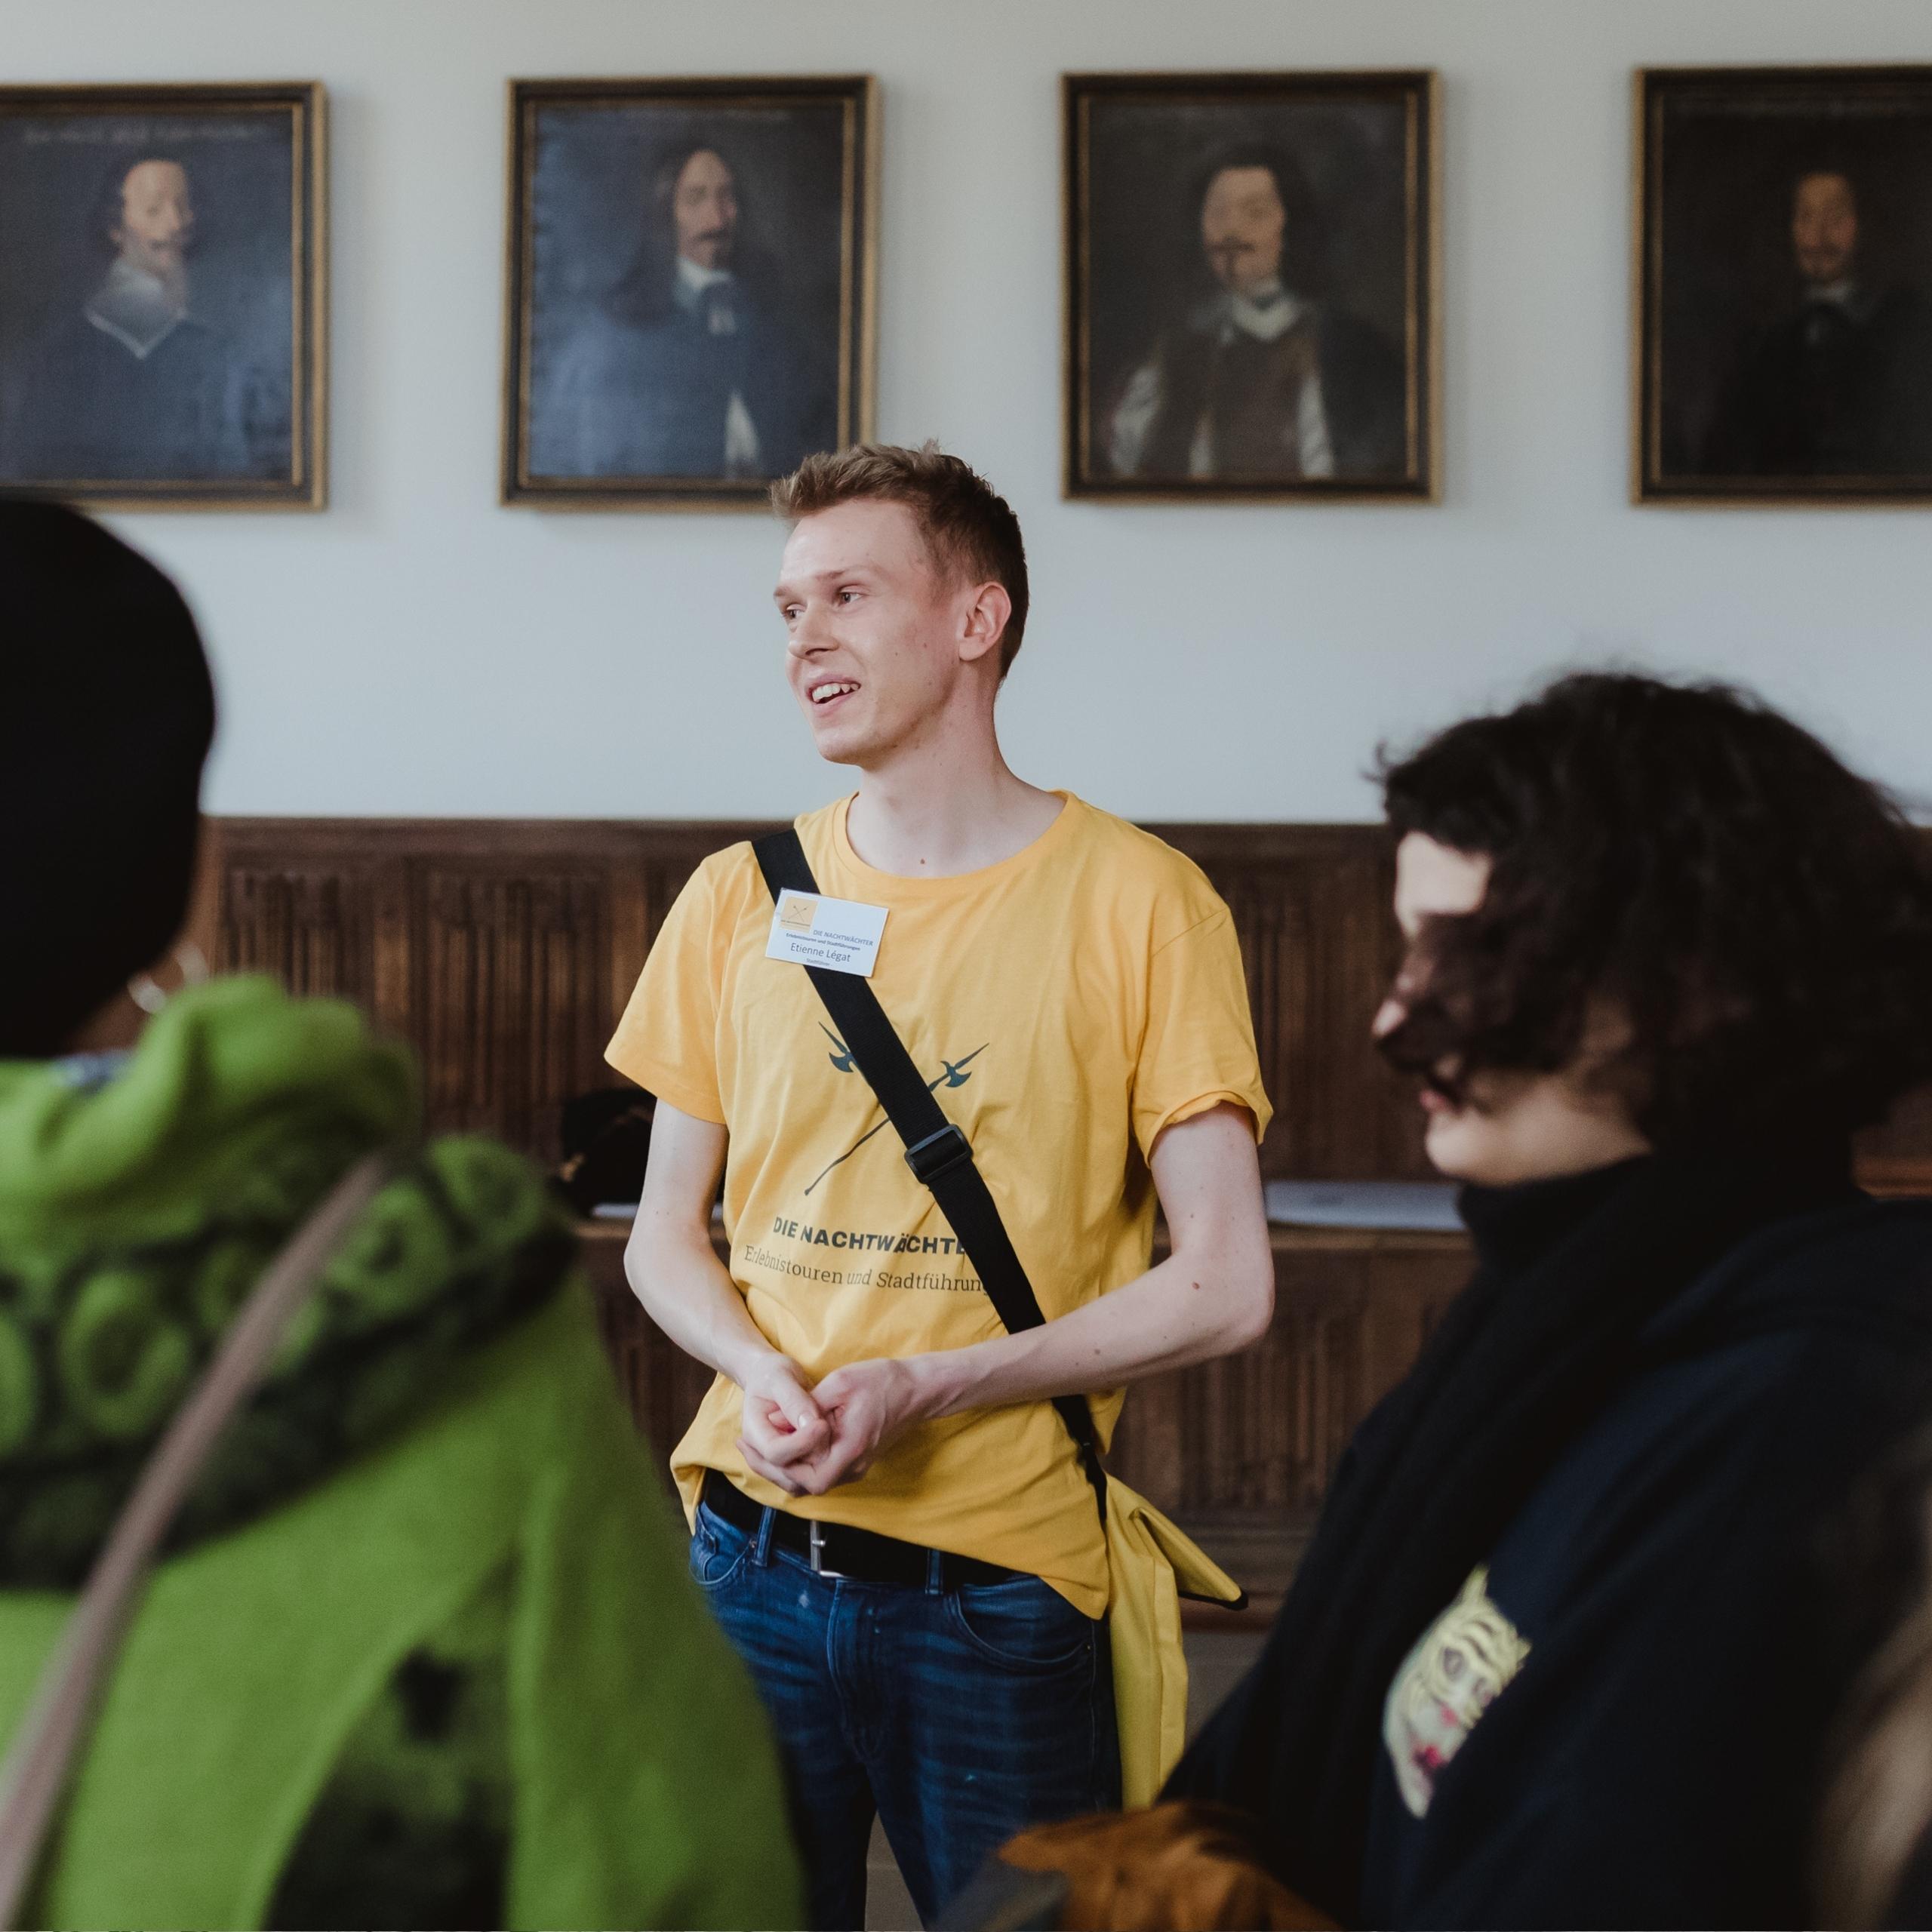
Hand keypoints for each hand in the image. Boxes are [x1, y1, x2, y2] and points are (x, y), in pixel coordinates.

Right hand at [734, 1354, 830, 1494]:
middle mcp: (760, 1452)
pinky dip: (820, 1467)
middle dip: (813, 1456)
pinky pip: (805, 1478)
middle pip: (787, 1474)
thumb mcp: (781, 1377)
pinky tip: (830, 1442)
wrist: (769, 1376)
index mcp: (753, 1431)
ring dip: (819, 1466)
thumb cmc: (773, 1373)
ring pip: (797, 1483)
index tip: (822, 1424)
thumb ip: (794, 1401)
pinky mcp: (789, 1462)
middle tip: (831, 1430)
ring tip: (830, 1435)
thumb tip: (811, 1424)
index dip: (801, 1443)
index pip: (775, 1453)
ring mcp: (774, 1461)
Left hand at [753, 1356, 935, 1494]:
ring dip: (784, 1466)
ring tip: (756, 1445)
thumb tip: (777, 1420)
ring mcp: (856, 1466)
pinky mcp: (856, 1460)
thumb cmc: (881, 1382)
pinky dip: (799, 1461)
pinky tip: (785, 1441)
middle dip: (772, 1468)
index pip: (808, 1478)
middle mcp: (853, 1466)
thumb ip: (807, 1406)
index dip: (779, 1465)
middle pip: (805, 1485)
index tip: (755, 1443)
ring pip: (812, 1481)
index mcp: (849, 1449)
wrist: (917, 1389)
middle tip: (744, 1445)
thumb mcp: (839, 1383)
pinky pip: (822, 1471)